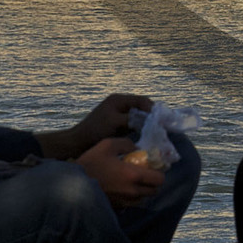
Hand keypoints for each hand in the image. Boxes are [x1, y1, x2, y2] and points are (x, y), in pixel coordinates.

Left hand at [37, 92, 152, 160]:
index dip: (153, 109)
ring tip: (157, 131)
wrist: (79, 143)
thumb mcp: (116, 123)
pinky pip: (133, 123)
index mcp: (118, 99)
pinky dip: (141, 128)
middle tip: (163, 126)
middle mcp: (119, 104)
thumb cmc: (95, 131)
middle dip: (152, 116)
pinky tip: (146, 136)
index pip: (141, 100)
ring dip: (147, 123)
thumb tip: (151, 121)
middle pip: (142, 107)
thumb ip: (133, 119)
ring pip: (139, 116)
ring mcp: (118, 114)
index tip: (162, 120)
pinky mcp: (117, 124)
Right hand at [77, 134, 169, 208]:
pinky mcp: (117, 208)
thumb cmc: (90, 162)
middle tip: (144, 173)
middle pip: (154, 191)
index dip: (159, 173)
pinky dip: (131, 197)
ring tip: (132, 181)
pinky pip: (131, 203)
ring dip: (142, 190)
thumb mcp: (107, 145)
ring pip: (143, 198)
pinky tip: (121, 188)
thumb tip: (136, 149)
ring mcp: (125, 202)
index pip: (159, 179)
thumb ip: (126, 144)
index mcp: (133, 175)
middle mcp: (132, 192)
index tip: (152, 167)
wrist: (73, 184)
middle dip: (152, 182)